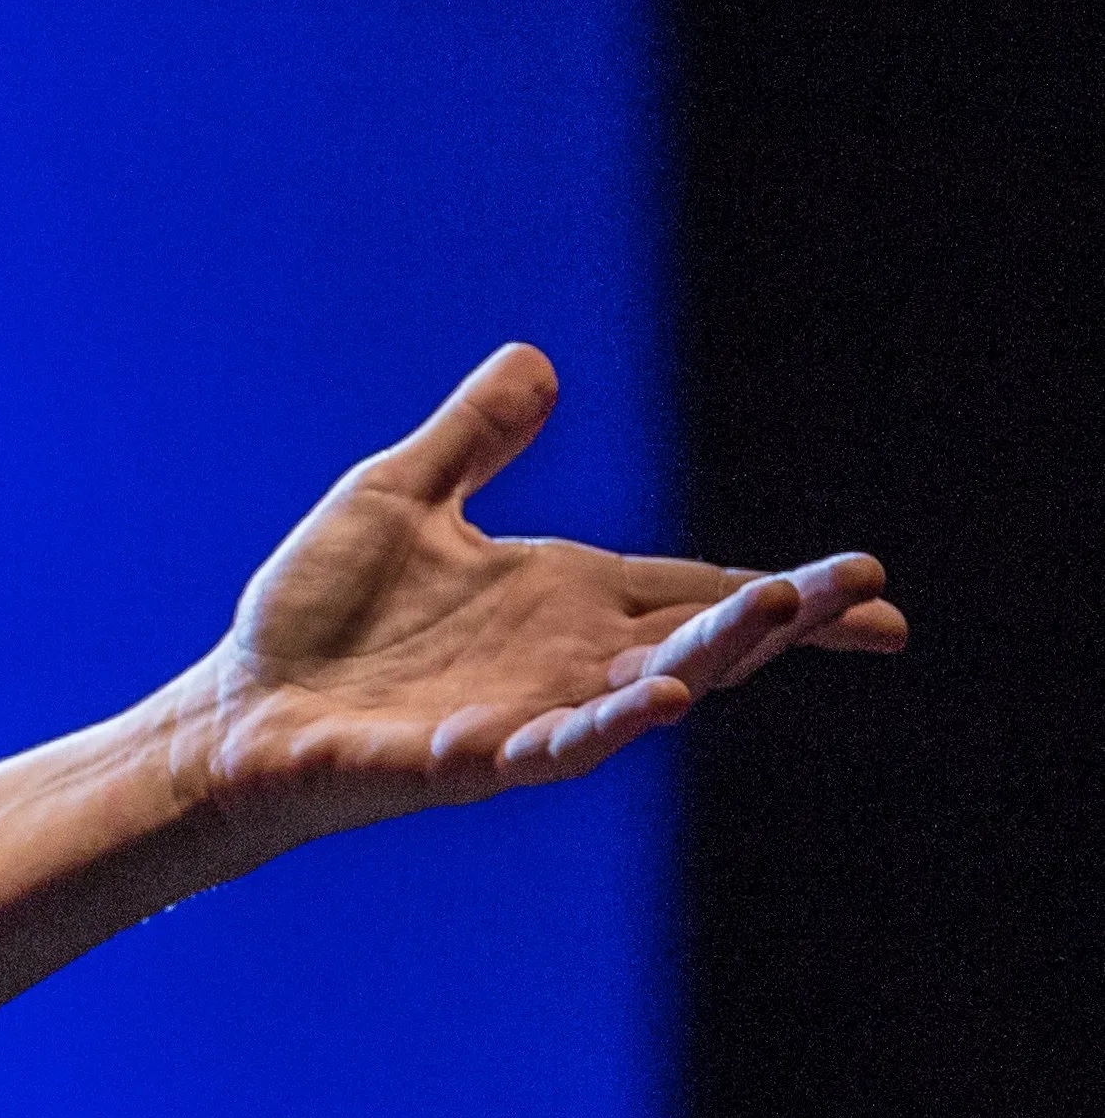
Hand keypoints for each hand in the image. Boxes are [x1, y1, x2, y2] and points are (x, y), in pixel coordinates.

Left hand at [159, 345, 904, 847]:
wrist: (239, 704)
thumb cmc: (317, 613)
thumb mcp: (397, 497)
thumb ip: (471, 438)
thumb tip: (538, 359)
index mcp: (558, 596)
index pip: (692, 588)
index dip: (782, 592)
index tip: (877, 590)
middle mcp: (560, 659)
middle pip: (696, 640)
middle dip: (782, 618)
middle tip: (869, 595)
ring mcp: (521, 714)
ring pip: (642, 692)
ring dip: (710, 660)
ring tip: (777, 612)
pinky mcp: (464, 759)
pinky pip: (548, 748)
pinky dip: (601, 727)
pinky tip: (651, 704)